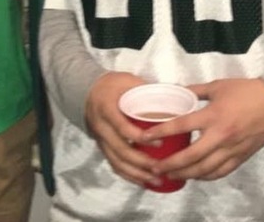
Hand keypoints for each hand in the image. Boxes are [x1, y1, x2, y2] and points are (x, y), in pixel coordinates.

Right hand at [83, 72, 168, 188]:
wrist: (88, 89)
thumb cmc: (112, 84)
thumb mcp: (128, 81)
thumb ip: (147, 91)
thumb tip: (175, 97)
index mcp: (106, 107)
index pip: (122, 127)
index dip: (140, 137)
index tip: (159, 142)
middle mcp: (100, 125)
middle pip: (120, 150)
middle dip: (142, 162)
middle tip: (161, 167)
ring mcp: (100, 138)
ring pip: (117, 161)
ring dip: (137, 173)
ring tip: (156, 180)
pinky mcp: (102, 146)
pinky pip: (113, 164)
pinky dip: (128, 175)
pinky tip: (142, 181)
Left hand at [137, 78, 263, 182]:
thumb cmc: (245, 91)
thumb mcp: (216, 86)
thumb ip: (194, 91)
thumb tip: (176, 91)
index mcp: (213, 115)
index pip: (181, 126)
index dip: (161, 131)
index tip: (145, 136)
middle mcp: (221, 136)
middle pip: (191, 156)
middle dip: (171, 164)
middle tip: (154, 166)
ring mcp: (232, 150)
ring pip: (205, 169)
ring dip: (186, 174)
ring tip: (170, 174)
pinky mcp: (241, 157)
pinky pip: (221, 172)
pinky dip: (206, 176)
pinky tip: (195, 176)